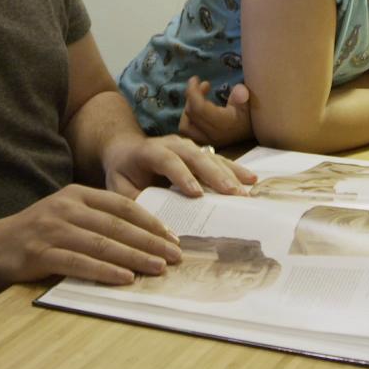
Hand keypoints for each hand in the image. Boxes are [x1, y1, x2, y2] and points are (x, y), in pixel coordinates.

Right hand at [0, 184, 183, 285]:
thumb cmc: (32, 235)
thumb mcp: (64, 216)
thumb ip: (94, 221)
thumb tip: (139, 240)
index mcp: (76, 194)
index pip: (122, 206)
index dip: (151, 222)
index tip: (173, 238)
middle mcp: (66, 208)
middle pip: (118, 225)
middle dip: (151, 242)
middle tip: (176, 256)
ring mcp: (53, 229)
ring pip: (104, 244)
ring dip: (135, 257)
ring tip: (159, 268)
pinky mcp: (41, 253)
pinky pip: (80, 263)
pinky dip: (105, 271)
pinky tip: (125, 278)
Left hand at [100, 132, 256, 200]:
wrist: (126, 149)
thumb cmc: (122, 172)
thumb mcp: (118, 187)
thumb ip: (132, 202)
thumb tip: (150, 224)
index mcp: (149, 151)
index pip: (167, 160)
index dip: (182, 175)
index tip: (196, 193)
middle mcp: (172, 144)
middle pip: (195, 157)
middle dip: (215, 176)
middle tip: (233, 194)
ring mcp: (188, 147)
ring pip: (211, 157)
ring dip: (230, 173)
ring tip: (247, 190)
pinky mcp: (199, 153)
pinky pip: (218, 160)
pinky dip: (234, 170)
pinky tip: (251, 179)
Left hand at [178, 77, 253, 146]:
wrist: (255, 136)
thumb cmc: (251, 117)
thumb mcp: (250, 105)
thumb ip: (243, 97)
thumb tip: (239, 89)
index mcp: (222, 124)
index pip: (198, 108)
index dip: (192, 91)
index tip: (195, 79)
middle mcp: (212, 134)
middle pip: (191, 114)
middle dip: (192, 96)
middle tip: (204, 85)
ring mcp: (207, 141)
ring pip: (185, 126)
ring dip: (188, 108)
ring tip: (198, 98)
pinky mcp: (205, 143)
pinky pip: (189, 132)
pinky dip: (189, 119)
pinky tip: (197, 111)